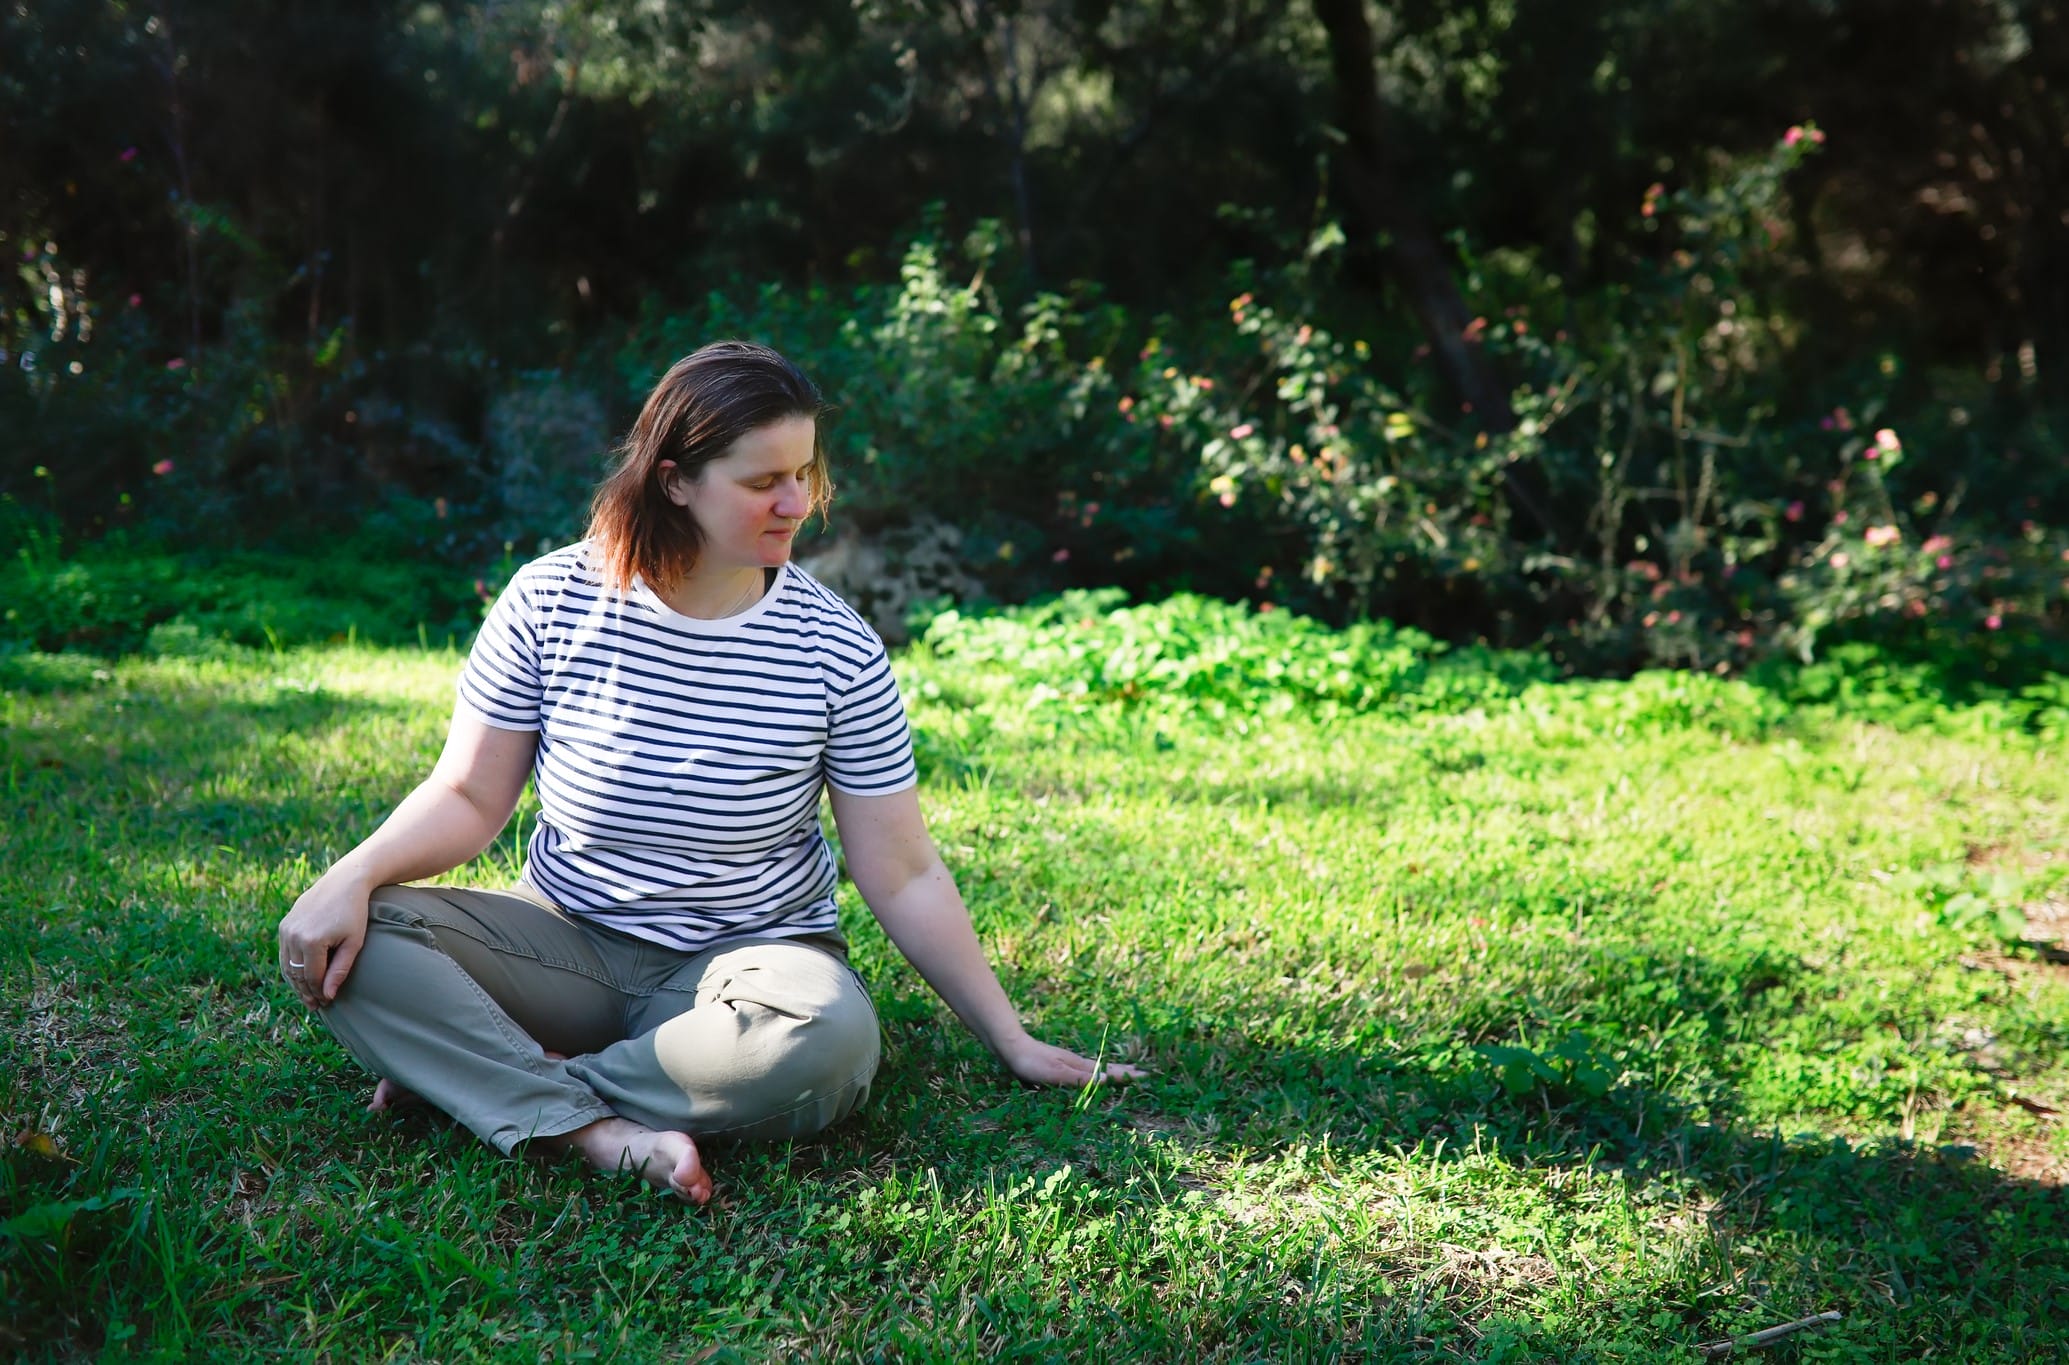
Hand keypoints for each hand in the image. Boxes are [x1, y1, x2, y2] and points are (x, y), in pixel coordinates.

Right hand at [277, 874, 369, 1008]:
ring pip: (287, 965)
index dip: (320, 993)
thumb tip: (328, 995)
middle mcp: (294, 936)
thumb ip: (340, 970)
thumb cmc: (354, 913)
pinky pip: (285, 953)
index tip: (327, 1003)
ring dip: (296, 983)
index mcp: (312, 941)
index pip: (313, 977)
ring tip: (308, 996)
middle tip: (316, 1006)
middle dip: (306, 992)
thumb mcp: (354, 943)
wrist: (343, 882)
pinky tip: (301, 977)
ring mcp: (286, 929)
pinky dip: (291, 967)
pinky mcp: (284, 925)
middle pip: (297, 974)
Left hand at [996, 1032, 1146, 1088]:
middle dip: (1124, 1071)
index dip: (1127, 1076)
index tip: (1146, 1076)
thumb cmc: (1032, 1063)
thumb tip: (1107, 1081)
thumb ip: (1080, 1078)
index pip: (1109, 1073)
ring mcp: (1068, 1062)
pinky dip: (1095, 1072)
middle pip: (1106, 1068)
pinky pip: (1084, 1069)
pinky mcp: (1058, 1064)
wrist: (1011, 1047)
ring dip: (1112, 1071)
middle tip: (1143, 1073)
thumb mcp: (1056, 1073)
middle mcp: (1077, 1063)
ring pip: (1096, 1067)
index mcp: (1079, 1066)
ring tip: (1124, 1072)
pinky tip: (1091, 1074)